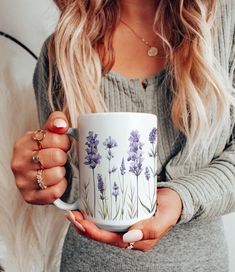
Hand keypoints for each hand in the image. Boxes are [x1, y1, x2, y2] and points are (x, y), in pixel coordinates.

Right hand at [11, 111, 70, 203]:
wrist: (40, 172)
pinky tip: (57, 182)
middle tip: (59, 159)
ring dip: (62, 172)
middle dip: (63, 157)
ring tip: (56, 170)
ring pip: (56, 175)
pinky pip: (54, 192)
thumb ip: (57, 122)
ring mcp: (22, 181)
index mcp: (23, 143)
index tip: (61, 145)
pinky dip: (60, 187)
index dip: (64, 142)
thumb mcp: (50, 133)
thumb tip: (61, 125)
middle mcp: (19, 162)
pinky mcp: (29, 197)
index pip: (55, 138)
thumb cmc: (46, 151)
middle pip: (56, 156)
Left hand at [66, 188, 181, 251]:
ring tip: (72, 213)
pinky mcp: (123, 217)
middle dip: (84, 227)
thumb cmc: (171, 208)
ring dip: (85, 222)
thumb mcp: (164, 218)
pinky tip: (84, 208)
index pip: (111, 240)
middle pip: (102, 236)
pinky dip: (93, 215)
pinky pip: (105, 220)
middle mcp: (129, 237)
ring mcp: (125, 227)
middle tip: (71, 215)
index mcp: (137, 241)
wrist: (175, 199)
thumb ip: (149, 230)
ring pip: (101, 229)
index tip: (82, 222)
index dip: (94, 233)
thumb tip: (128, 238)